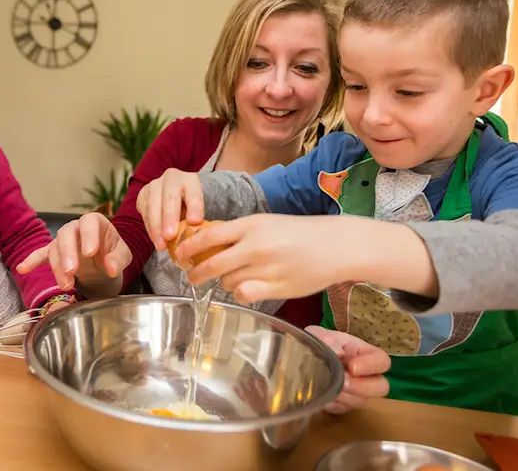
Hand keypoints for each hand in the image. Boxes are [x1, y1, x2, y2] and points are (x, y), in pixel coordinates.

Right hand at [17, 212, 129, 297]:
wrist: (104, 260)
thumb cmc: (113, 253)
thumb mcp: (122, 255)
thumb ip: (118, 259)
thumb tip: (110, 268)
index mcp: (94, 222)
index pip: (89, 223)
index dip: (88, 236)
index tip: (89, 253)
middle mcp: (75, 228)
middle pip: (66, 235)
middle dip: (68, 253)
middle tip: (72, 271)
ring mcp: (63, 240)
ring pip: (55, 248)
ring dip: (58, 267)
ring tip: (66, 285)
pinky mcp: (54, 252)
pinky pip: (41, 254)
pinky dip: (32, 261)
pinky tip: (22, 269)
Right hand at [135, 168, 204, 250]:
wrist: (178, 199)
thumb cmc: (192, 208)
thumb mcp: (200, 211)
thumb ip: (198, 220)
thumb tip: (200, 237)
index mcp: (191, 180)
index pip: (193, 193)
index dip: (195, 206)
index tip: (195, 222)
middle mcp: (171, 178)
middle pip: (170, 198)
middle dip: (169, 218)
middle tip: (170, 237)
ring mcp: (155, 185)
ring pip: (153, 205)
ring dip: (156, 227)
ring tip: (161, 245)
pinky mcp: (143, 194)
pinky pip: (144, 211)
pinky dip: (149, 227)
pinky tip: (155, 239)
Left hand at [174, 213, 341, 301]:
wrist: (336, 246)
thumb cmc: (300, 232)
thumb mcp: (267, 222)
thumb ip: (240, 232)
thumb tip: (208, 240)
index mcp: (252, 225)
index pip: (209, 236)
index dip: (190, 247)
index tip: (180, 253)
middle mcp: (256, 247)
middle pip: (212, 264)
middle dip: (197, 273)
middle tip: (191, 278)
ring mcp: (266, 269)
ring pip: (227, 281)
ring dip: (225, 282)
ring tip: (235, 277)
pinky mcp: (277, 288)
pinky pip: (244, 295)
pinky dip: (240, 293)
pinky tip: (247, 288)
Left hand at [305, 326, 390, 413]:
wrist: (298, 356)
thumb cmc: (314, 342)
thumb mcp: (319, 336)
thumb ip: (329, 342)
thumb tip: (339, 354)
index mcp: (362, 352)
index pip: (382, 361)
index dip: (372, 366)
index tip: (352, 367)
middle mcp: (364, 374)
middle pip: (381, 387)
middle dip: (363, 387)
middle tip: (343, 383)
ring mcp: (354, 392)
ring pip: (362, 401)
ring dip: (345, 396)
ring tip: (326, 386)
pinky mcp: (341, 404)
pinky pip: (342, 409)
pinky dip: (332, 404)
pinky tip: (320, 394)